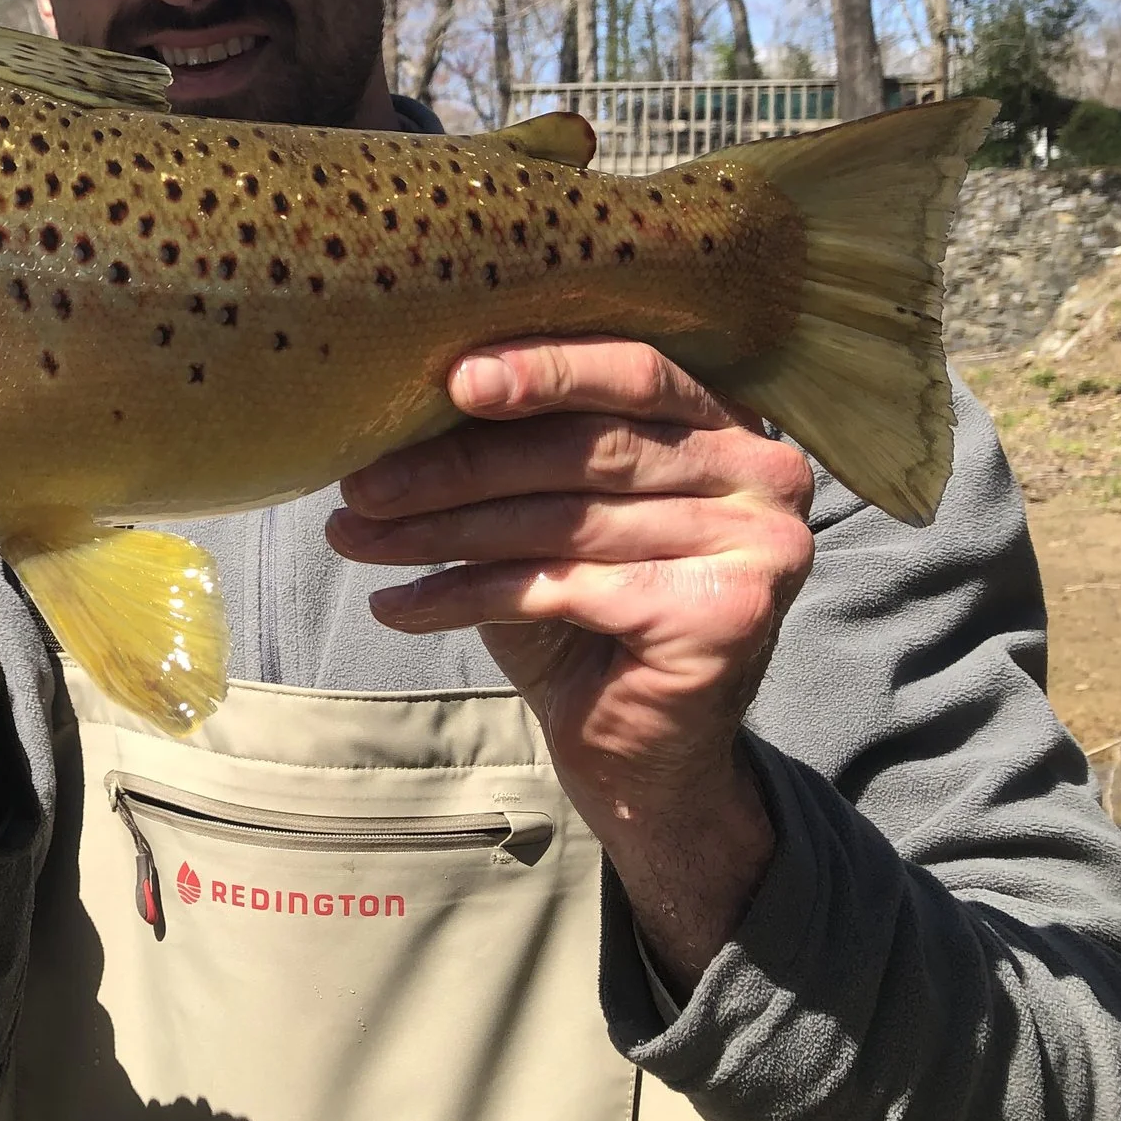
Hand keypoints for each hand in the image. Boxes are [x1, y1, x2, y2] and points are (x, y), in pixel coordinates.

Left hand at [326, 336, 814, 983]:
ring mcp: (757, 548)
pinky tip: (396, 604)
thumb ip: (518, 447)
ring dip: (440, 531)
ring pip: (562, 521)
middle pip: (587, 450)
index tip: (452, 379)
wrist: (642, 751)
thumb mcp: (552, 512)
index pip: (635, 369)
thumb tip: (399, 394)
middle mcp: (764, 475)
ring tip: (356, 538)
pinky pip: (559, 588)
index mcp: (728, 421)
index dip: (544, 369)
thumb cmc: (587, 610)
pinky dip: (461, 596)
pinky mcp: (720, 618)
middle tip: (362, 483)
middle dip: (458, 466)